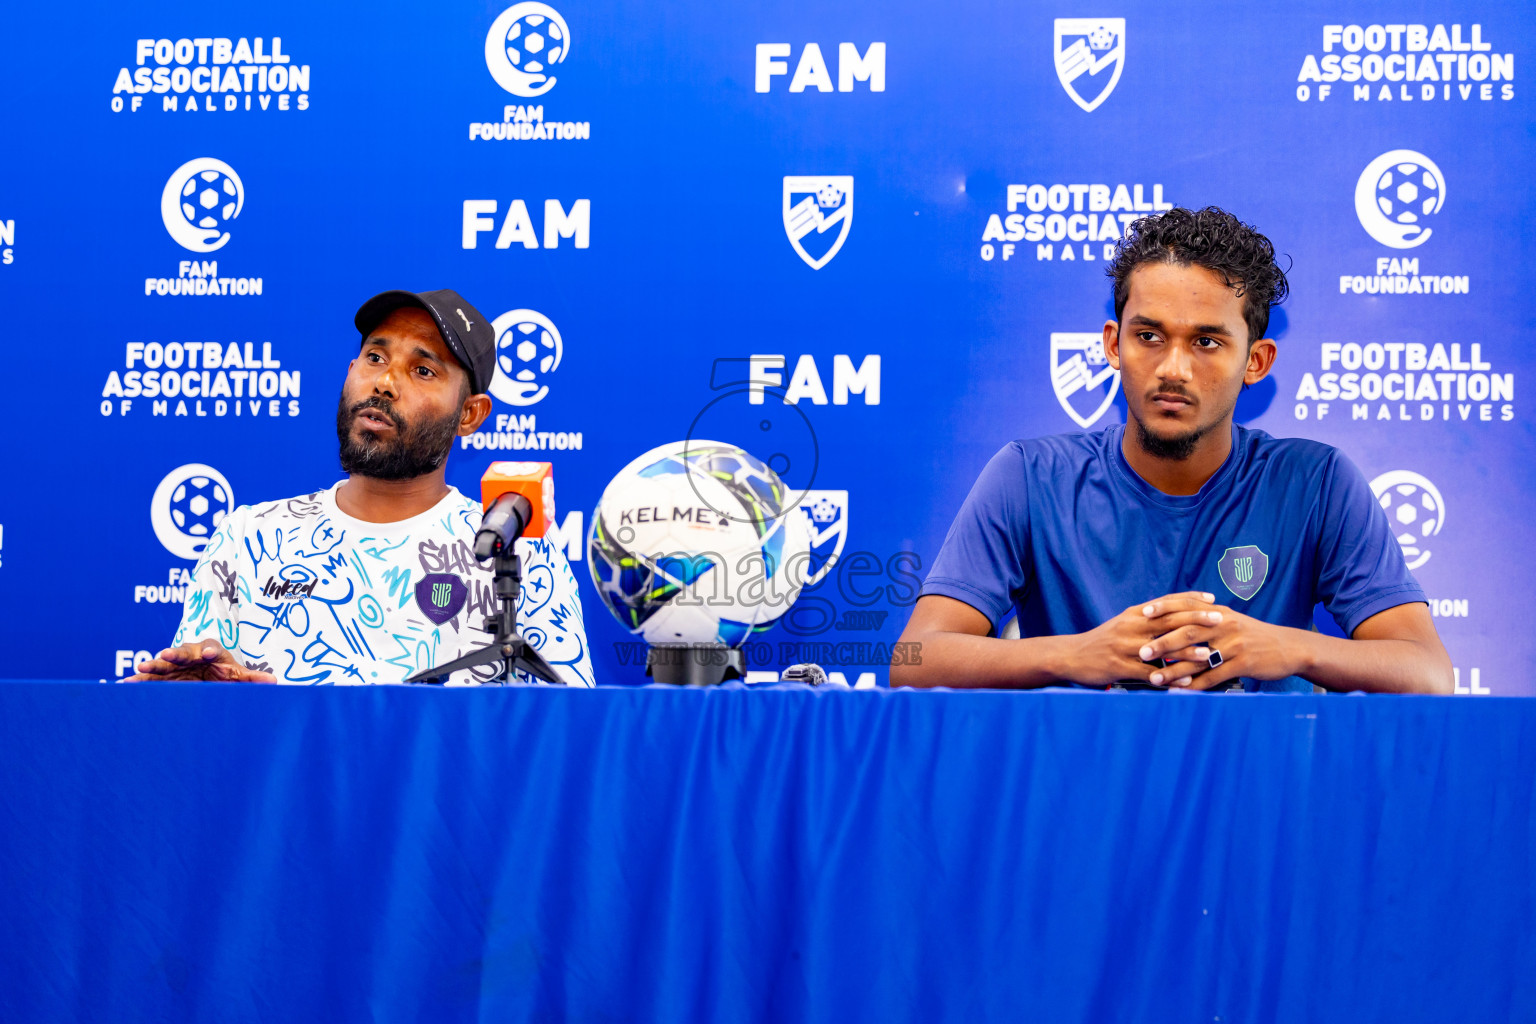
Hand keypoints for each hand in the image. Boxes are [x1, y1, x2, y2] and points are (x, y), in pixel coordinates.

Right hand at [123, 640, 276, 682]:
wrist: (207, 675)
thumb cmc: (224, 672)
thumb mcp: (237, 675)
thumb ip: (251, 678)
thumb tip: (275, 681)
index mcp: (211, 651)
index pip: (210, 647)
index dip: (209, 649)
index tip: (208, 653)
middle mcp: (191, 654)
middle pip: (182, 652)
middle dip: (174, 653)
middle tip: (165, 654)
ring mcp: (175, 664)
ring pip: (162, 663)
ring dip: (151, 665)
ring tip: (140, 668)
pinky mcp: (162, 675)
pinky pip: (149, 677)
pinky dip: (139, 680)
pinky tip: (125, 684)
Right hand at [1060, 592, 1227, 687]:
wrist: (1070, 655)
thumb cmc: (1101, 642)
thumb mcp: (1122, 624)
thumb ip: (1146, 619)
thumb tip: (1173, 615)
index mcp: (1134, 614)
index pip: (1167, 602)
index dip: (1190, 599)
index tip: (1213, 598)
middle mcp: (1130, 626)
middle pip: (1169, 619)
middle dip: (1197, 619)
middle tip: (1221, 619)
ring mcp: (1124, 646)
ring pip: (1161, 646)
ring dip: (1187, 650)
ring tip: (1209, 653)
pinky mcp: (1118, 666)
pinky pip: (1148, 672)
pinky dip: (1168, 677)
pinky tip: (1185, 683)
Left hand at [1138, 604, 1298, 689]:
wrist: (1288, 648)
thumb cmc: (1252, 636)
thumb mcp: (1230, 621)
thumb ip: (1205, 618)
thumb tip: (1175, 617)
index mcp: (1219, 612)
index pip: (1188, 605)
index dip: (1165, 607)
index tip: (1142, 612)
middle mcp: (1225, 625)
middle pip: (1188, 631)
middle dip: (1162, 643)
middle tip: (1141, 652)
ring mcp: (1235, 645)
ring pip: (1198, 658)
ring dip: (1174, 670)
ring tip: (1155, 679)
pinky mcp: (1244, 663)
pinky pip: (1214, 676)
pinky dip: (1196, 686)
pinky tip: (1180, 692)